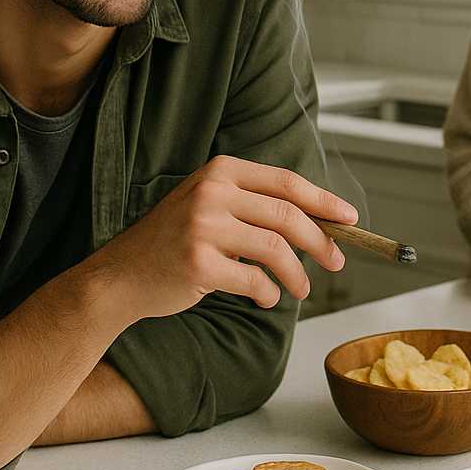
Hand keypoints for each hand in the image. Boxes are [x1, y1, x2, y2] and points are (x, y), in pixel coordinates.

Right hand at [89, 155, 352, 318]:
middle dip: (321, 241)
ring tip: (300, 289)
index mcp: (220, 171)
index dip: (324, 201)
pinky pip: (254, 281)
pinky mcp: (198, 263)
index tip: (350, 218)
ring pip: (276, 250)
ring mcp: (203, 227)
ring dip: (297, 275)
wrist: (121, 275)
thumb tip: (319, 222)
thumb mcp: (210, 205)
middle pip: (288, 216)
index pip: (286, 182)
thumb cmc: (173, 243)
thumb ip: (254, 205)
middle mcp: (212, 193)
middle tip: (335, 262)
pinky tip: (267, 298)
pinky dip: (269, 293)